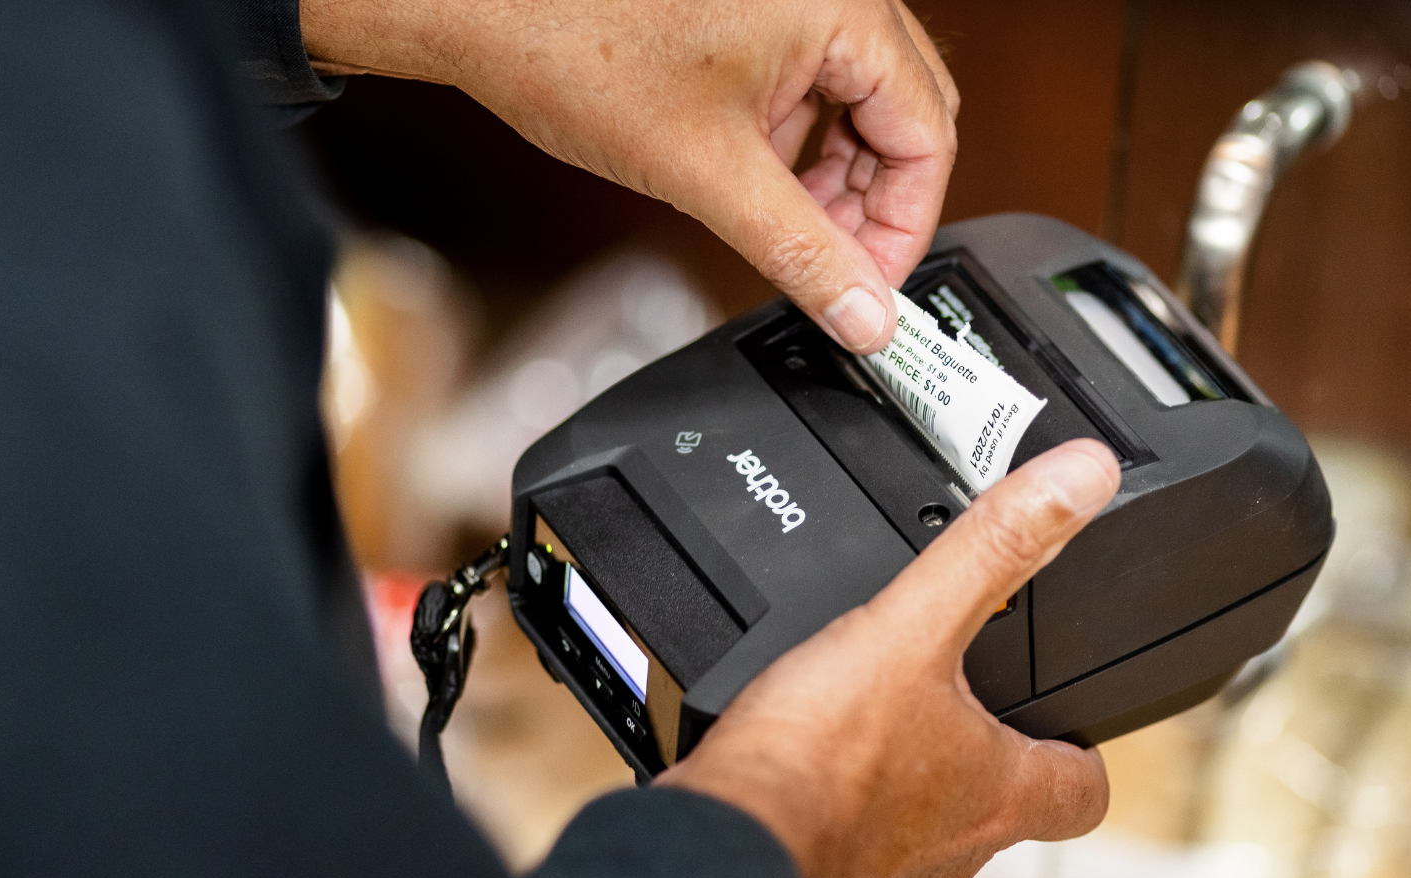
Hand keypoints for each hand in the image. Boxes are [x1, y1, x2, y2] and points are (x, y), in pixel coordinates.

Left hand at [299, 0, 957, 353]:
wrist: (482, 6)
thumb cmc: (574, 51)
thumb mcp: (708, 176)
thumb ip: (802, 252)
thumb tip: (863, 315)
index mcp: (841, 8)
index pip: (928, 131)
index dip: (906, 224)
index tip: (873, 289)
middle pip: (901, 113)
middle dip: (870, 202)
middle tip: (834, 271)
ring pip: (853, 99)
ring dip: (829, 174)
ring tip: (783, 230)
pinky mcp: (748, 8)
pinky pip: (805, 77)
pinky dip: (791, 139)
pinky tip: (750, 182)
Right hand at [656, 440, 1119, 877]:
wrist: (727, 843)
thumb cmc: (814, 765)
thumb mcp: (907, 627)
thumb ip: (991, 552)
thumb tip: (1079, 481)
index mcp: (997, 791)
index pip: (1082, 788)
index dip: (1076, 749)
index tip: (1059, 721)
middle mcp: (957, 855)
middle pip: (998, 810)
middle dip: (973, 759)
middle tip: (941, 708)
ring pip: (922, 835)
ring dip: (901, 788)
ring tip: (861, 733)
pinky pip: (850, 848)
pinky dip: (836, 811)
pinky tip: (802, 774)